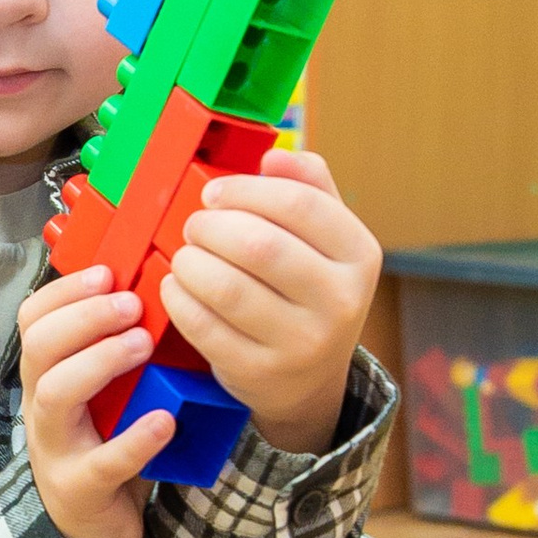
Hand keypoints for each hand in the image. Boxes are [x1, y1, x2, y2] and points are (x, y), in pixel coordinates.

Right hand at [18, 262, 174, 537]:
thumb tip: (166, 296)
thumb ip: (122, 353)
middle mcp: (42, 408)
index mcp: (47, 376)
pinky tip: (165, 420)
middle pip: (39, 348)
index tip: (107, 273)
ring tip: (143, 345)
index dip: (64, 292)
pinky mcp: (80, 488)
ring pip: (56, 394)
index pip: (33, 320)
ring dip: (99, 361)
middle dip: (84, 317)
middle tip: (132, 305)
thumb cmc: (105, 448)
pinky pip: (101, 462)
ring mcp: (56, 449)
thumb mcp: (108, 395)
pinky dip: (133, 440)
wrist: (91, 530)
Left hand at [158, 147, 378, 456]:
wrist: (310, 380)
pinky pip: (204, 327)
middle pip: (260, 245)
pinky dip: (179, 299)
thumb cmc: (310, 290)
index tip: (214, 193)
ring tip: (185, 256)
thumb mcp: (328, 239)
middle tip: (194, 226)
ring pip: (227, 288)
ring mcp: (302, 344)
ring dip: (190, 262)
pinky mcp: (260, 373)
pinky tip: (177, 286)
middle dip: (211, 226)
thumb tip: (273, 157)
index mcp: (360, 255)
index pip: (299, 204)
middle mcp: (340, 302)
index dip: (244, 190)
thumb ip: (309, 187)